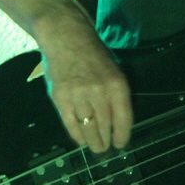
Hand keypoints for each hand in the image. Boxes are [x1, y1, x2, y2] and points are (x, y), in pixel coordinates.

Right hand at [39, 14, 133, 155]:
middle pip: (105, 126)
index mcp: (117, 84)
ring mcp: (78, 95)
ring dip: (92, 141)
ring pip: (88, 127)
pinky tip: (81, 139)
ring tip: (95, 146)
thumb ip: (115, 93)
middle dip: (106, 141)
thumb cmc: (92, 52)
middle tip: (105, 147)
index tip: (121, 143)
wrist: (66, 36)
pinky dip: (77, 134)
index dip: (123, 135)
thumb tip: (117, 120)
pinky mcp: (60, 97)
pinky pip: (70, 123)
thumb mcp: (113, 68)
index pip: (123, 118)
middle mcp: (99, 91)